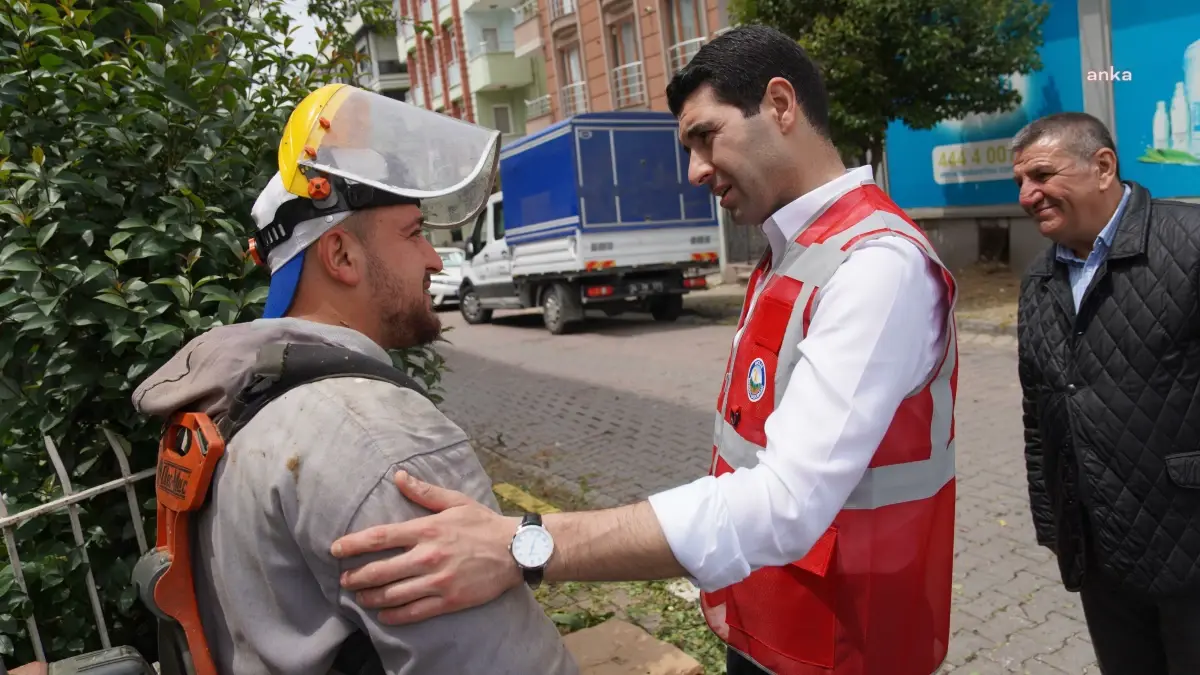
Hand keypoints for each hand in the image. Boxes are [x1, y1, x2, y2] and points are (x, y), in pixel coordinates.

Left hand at [330, 470, 523, 623]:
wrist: (515, 550)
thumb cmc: (483, 523)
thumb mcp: (455, 501)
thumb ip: (424, 492)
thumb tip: (398, 476)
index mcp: (427, 529)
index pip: (380, 537)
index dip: (353, 544)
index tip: (335, 549)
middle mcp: (428, 556)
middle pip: (379, 570)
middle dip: (356, 577)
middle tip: (344, 580)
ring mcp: (438, 580)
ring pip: (392, 594)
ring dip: (370, 597)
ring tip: (360, 597)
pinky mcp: (448, 600)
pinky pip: (414, 612)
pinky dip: (394, 616)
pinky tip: (384, 615)